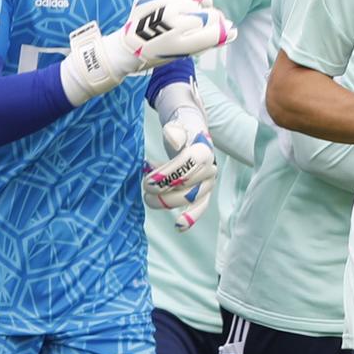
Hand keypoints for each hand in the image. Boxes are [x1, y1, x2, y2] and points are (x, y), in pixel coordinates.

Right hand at [60, 0, 230, 103]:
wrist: (130, 49)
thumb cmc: (138, 20)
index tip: (202, 6)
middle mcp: (172, 8)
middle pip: (206, 4)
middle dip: (210, 11)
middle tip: (207, 20)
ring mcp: (178, 28)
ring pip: (211, 18)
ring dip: (218, 22)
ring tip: (216, 27)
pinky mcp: (184, 47)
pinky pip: (211, 36)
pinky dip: (224, 34)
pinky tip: (231, 32)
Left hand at [142, 88, 219, 231]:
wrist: (191, 137)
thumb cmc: (181, 132)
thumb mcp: (177, 127)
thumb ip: (174, 132)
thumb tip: (173, 140)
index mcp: (204, 150)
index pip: (187, 164)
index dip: (167, 174)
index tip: (148, 179)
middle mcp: (209, 169)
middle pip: (187, 185)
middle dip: (163, 189)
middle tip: (144, 187)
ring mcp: (208, 184)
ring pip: (190, 199)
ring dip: (167, 203)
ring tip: (148, 199)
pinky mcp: (204, 194)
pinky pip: (200, 208)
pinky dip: (190, 218)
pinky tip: (178, 227)